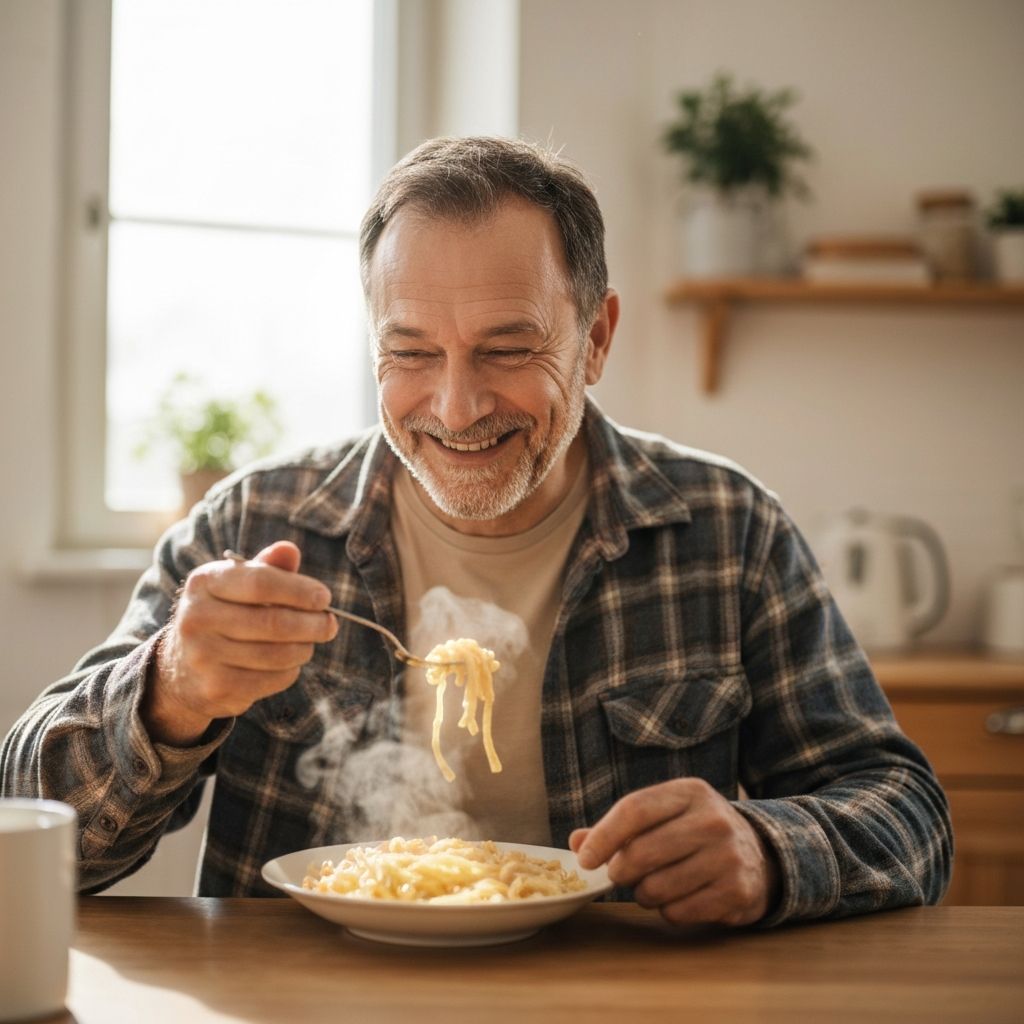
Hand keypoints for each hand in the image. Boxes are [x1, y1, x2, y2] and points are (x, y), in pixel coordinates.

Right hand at [142, 541, 337, 744]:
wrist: (183, 669)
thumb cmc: (224, 614)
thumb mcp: (238, 585)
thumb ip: (267, 568)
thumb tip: (289, 550)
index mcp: (204, 582)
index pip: (260, 583)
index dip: (299, 590)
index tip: (324, 597)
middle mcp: (196, 617)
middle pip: (273, 622)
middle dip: (313, 624)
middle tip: (331, 624)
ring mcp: (203, 655)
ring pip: (277, 653)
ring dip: (305, 648)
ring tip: (311, 641)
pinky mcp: (216, 687)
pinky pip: (272, 678)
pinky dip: (291, 670)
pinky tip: (290, 662)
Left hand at [569, 778, 779, 926]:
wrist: (759, 854)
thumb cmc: (695, 832)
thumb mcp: (664, 815)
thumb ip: (619, 826)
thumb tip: (577, 842)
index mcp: (689, 792)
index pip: (634, 809)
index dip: (603, 836)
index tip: (585, 859)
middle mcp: (712, 819)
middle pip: (641, 852)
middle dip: (620, 871)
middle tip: (621, 874)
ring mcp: (728, 856)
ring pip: (656, 887)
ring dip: (643, 893)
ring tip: (653, 884)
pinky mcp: (737, 891)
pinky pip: (678, 911)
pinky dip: (668, 911)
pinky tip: (679, 898)